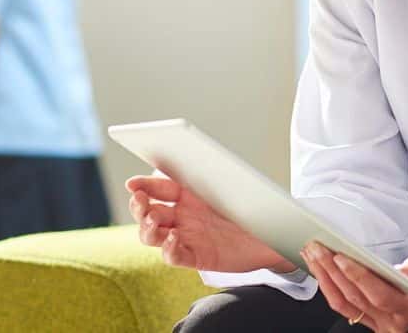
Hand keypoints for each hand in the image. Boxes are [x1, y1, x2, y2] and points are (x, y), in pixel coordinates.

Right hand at [126, 175, 291, 273]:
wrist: (275, 231)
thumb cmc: (252, 203)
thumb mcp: (229, 181)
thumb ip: (206, 170)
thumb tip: (184, 149)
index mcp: (186, 194)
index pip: (156, 188)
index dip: (142, 186)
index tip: (132, 184)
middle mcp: (182, 216)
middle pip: (148, 213)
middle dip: (139, 207)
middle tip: (140, 201)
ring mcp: (187, 237)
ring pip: (153, 236)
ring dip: (148, 228)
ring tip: (154, 220)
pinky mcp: (198, 257)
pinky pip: (175, 256)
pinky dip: (169, 249)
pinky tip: (172, 239)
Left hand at [301, 243, 407, 332]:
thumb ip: (406, 269)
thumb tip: (377, 265)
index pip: (378, 295)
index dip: (357, 276)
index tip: (340, 256)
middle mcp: (393, 324)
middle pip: (355, 298)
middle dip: (331, 270)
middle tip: (316, 247)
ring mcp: (380, 325)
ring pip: (344, 303)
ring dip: (324, 277)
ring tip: (311, 254)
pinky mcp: (371, 319)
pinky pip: (345, 305)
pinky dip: (330, 285)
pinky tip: (319, 267)